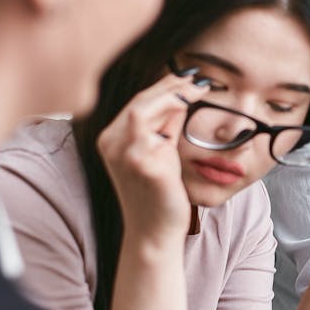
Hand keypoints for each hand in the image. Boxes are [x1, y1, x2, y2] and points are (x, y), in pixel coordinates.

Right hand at [96, 72, 209, 245]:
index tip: (186, 77)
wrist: (154, 232)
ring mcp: (125, 154)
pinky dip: (173, 111)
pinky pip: (156, 128)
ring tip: (198, 89)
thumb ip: (165, 125)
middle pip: (139, 101)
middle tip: (198, 79)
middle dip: (171, 85)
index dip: (162, 86)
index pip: (136, 102)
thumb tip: (181, 96)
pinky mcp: (143, 163)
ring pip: (143, 107)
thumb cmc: (158, 194)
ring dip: (173, 94)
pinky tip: (191, 106)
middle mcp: (111, 144)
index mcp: (110, 140)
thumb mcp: (158, 152)